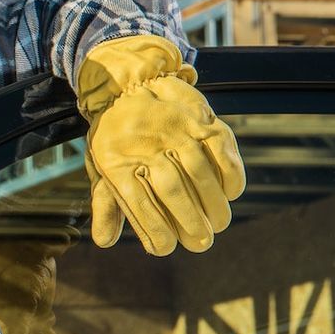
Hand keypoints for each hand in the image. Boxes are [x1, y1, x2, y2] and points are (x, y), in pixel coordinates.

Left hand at [77, 35, 244, 253]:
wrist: (126, 84)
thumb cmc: (115, 137)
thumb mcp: (101, 166)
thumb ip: (107, 203)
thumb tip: (104, 242)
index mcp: (116, 160)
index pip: (137, 202)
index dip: (153, 229)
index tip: (165, 249)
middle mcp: (145, 144)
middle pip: (171, 188)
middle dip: (189, 220)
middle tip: (201, 243)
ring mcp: (174, 128)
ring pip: (198, 169)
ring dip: (213, 201)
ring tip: (220, 223)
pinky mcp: (198, 116)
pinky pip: (220, 145)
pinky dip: (230, 171)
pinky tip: (232, 192)